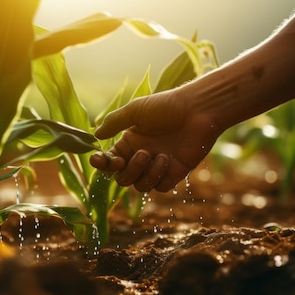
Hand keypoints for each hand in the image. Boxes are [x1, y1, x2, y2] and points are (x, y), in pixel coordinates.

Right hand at [89, 87, 222, 192]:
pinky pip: (159, 187)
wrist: (198, 111)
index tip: (105, 160)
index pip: (109, 161)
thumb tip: (96, 136)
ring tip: (160, 155)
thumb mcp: (135, 110)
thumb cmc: (167, 106)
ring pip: (139, 186)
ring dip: (146, 173)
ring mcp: (157, 166)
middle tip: (143, 153)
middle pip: (122, 178)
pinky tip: (168, 159)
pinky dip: (159, 177)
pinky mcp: (174, 173)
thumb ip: (114, 122)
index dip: (103, 165)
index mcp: (130, 142)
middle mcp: (141, 156)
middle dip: (129, 170)